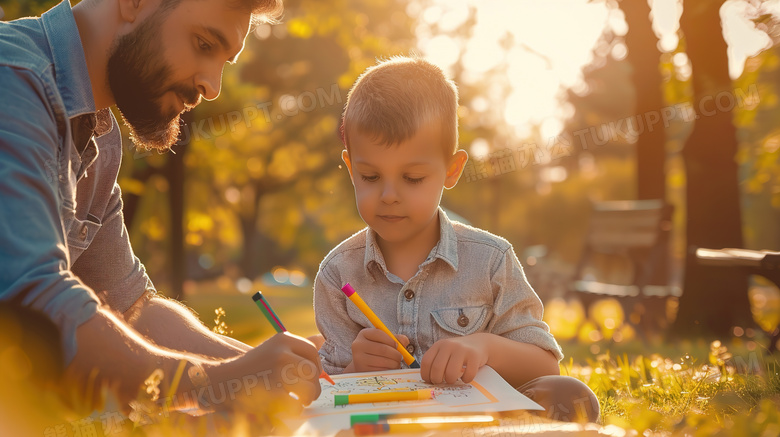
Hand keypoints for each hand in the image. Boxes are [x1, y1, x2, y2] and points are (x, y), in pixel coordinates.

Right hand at [205, 332, 322, 416]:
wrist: (218, 381)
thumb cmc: (250, 369)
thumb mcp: (272, 351)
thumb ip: (296, 351)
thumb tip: (323, 347)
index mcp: (283, 338)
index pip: (313, 352)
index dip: (315, 367)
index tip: (309, 377)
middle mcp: (282, 352)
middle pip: (313, 371)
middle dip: (312, 386)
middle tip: (306, 394)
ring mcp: (277, 371)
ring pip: (308, 389)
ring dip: (305, 399)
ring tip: (297, 401)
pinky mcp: (273, 392)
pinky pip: (297, 404)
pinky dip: (293, 410)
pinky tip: (283, 407)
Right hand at [350, 328, 409, 371]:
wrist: (362, 364)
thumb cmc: (376, 350)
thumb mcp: (384, 341)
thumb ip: (396, 338)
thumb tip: (405, 341)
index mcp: (363, 334)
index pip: (378, 333)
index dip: (391, 340)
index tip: (398, 346)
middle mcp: (358, 345)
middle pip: (382, 349)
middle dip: (396, 354)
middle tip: (401, 357)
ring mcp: (358, 358)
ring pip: (383, 361)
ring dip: (394, 364)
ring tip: (396, 364)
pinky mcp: (362, 370)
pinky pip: (380, 371)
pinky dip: (389, 371)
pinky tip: (389, 369)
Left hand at [421, 334, 488, 383]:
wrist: (480, 344)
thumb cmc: (458, 353)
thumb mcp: (445, 352)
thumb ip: (436, 362)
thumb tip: (428, 382)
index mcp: (439, 345)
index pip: (426, 362)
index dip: (426, 375)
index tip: (430, 381)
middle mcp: (449, 345)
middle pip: (437, 368)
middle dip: (437, 380)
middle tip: (442, 382)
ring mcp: (462, 350)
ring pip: (451, 373)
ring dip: (451, 381)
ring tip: (453, 379)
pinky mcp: (474, 356)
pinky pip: (468, 375)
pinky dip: (466, 380)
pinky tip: (465, 377)